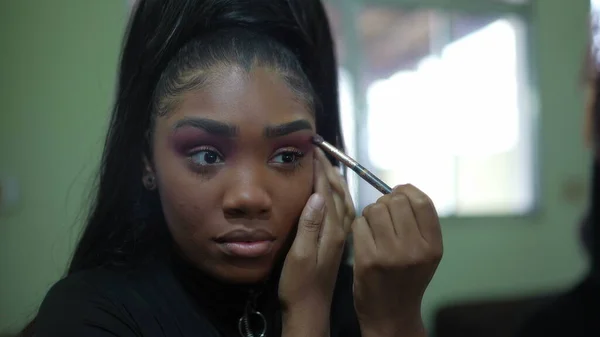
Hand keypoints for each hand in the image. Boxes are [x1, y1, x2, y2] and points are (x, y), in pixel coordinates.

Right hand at [279, 149, 354, 335]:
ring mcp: (340, 236)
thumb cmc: (299, 285)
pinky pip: (342, 211)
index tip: (314, 150)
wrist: (310, 310)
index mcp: (331, 230)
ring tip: (327, 164)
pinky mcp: (337, 243)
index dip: (320, 169)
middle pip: (338, 193)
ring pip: (342, 201)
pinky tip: (332, 193)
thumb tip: (317, 196)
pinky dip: (337, 196)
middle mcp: (340, 230)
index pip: (327, 191)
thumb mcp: (299, 256)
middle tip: (320, 151)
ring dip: (335, 180)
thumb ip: (309, 226)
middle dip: (329, 169)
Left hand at [352, 184, 442, 336]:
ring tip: (373, 229)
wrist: (391, 315)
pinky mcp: (367, 260)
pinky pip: (359, 224)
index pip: (422, 202)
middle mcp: (415, 249)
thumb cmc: (406, 278)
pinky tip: (364, 240)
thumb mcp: (425, 253)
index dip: (407, 191)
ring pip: (374, 209)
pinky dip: (359, 227)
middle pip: (395, 201)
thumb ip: (419, 223)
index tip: (398, 192)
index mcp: (433, 246)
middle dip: (385, 202)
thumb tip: (401, 189)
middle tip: (382, 216)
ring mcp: (390, 255)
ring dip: (370, 214)